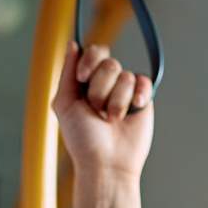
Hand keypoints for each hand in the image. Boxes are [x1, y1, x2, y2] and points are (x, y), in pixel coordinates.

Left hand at [53, 42, 153, 178]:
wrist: (106, 163)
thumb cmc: (82, 139)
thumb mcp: (64, 104)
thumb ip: (67, 72)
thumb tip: (72, 43)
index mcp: (85, 82)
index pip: (92, 52)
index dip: (90, 60)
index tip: (83, 78)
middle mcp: (105, 84)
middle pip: (108, 62)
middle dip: (100, 87)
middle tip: (96, 109)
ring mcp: (125, 91)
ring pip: (125, 75)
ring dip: (115, 100)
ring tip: (111, 120)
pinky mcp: (142, 100)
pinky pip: (143, 82)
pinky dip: (138, 95)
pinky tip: (132, 110)